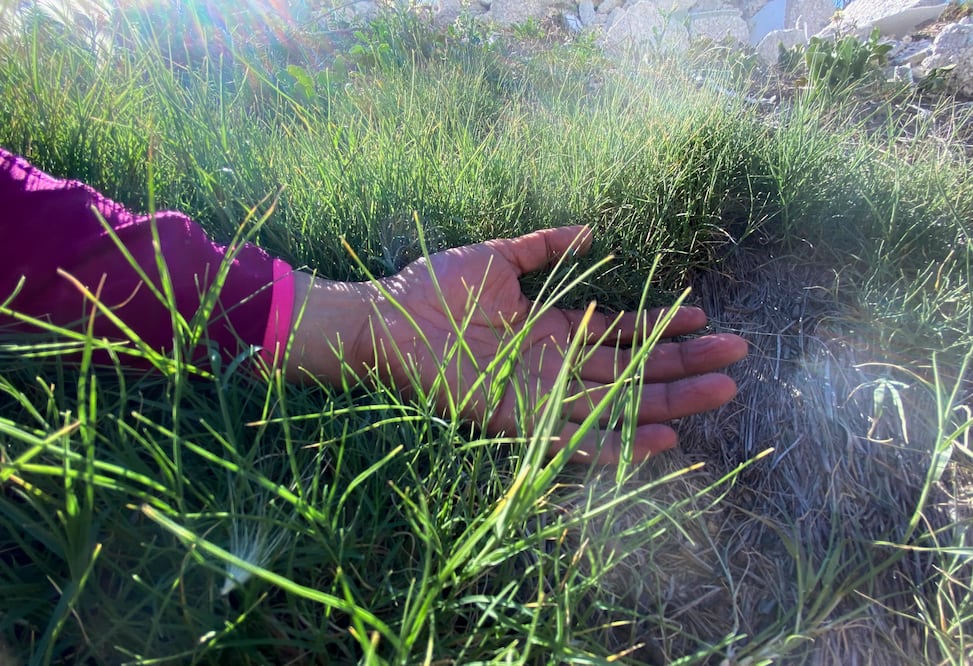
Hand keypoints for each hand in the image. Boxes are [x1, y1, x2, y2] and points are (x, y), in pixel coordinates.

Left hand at [288, 226, 746, 463]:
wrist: (384, 319)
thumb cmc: (434, 289)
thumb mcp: (498, 258)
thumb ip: (542, 246)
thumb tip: (590, 230)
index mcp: (553, 331)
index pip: (621, 334)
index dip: (662, 327)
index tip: (704, 316)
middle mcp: (554, 367)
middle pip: (632, 369)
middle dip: (685, 364)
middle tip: (737, 357)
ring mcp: (538, 396)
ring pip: (617, 403)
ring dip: (669, 401)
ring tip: (721, 391)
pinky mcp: (516, 421)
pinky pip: (573, 437)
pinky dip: (616, 443)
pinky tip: (659, 441)